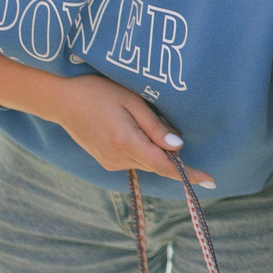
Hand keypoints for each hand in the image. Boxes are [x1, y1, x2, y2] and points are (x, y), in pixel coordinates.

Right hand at [0, 60, 212, 187]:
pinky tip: (134, 130)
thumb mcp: (131, 101)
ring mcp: (110, 162)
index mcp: (126, 142)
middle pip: (158, 165)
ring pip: (146, 163)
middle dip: (175, 159)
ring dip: (156, 152)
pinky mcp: (106, 161)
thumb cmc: (98, 91)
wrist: (61, 100)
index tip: (210, 181)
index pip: (165, 165)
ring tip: (142, 122)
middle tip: (182, 143)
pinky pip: (134, 159)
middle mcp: (118, 158)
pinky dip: (143, 151)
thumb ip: (155, 126)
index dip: (190, 174)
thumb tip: (178, 147)